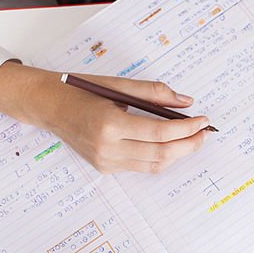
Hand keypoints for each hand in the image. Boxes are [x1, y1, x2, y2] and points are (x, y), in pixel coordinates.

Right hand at [0, 62, 210, 173]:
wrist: (49, 106)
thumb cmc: (82, 91)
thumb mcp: (118, 85)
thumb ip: (154, 93)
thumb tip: (187, 102)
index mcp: (110, 125)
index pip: (160, 133)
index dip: (187, 128)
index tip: (204, 120)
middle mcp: (107, 148)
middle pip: (162, 154)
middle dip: (189, 144)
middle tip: (204, 133)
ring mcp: (105, 162)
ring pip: (154, 165)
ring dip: (178, 153)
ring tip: (192, 138)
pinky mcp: (105, 168)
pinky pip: (142, 167)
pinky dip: (160, 157)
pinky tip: (169, 145)